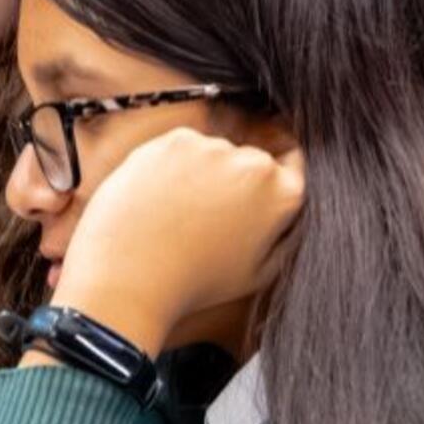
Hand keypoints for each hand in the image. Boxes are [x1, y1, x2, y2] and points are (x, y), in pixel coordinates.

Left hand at [53, 127, 305, 355]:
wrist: (131, 276)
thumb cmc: (194, 283)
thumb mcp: (259, 273)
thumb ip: (285, 235)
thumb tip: (292, 211)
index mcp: (285, 195)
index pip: (293, 166)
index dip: (270, 182)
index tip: (248, 196)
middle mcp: (256, 164)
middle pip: (250, 160)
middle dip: (234, 180)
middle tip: (205, 217)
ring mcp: (214, 148)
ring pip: (213, 152)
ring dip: (201, 171)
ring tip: (177, 213)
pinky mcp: (174, 140)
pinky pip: (180, 148)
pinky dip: (170, 165)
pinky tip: (159, 198)